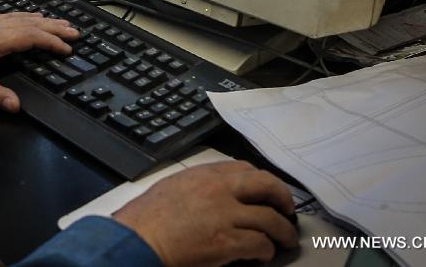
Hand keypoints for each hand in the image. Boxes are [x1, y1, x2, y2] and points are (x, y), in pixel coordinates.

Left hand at [0, 12, 78, 111]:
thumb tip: (16, 106)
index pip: (31, 37)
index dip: (52, 42)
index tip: (68, 49)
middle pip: (31, 23)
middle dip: (55, 27)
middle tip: (76, 31)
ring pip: (22, 18)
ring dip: (44, 20)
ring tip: (61, 23)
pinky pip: (11, 17)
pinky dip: (27, 17)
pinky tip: (31, 18)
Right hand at [113, 161, 297, 265]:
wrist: (137, 239)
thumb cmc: (146, 220)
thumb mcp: (173, 188)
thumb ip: (199, 187)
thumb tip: (220, 198)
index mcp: (204, 175)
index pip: (245, 169)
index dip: (263, 182)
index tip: (268, 192)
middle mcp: (219, 189)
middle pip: (267, 185)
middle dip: (284, 199)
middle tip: (288, 212)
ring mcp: (225, 214)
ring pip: (271, 219)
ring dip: (282, 232)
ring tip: (284, 241)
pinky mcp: (228, 241)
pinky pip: (261, 244)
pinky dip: (266, 252)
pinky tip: (262, 257)